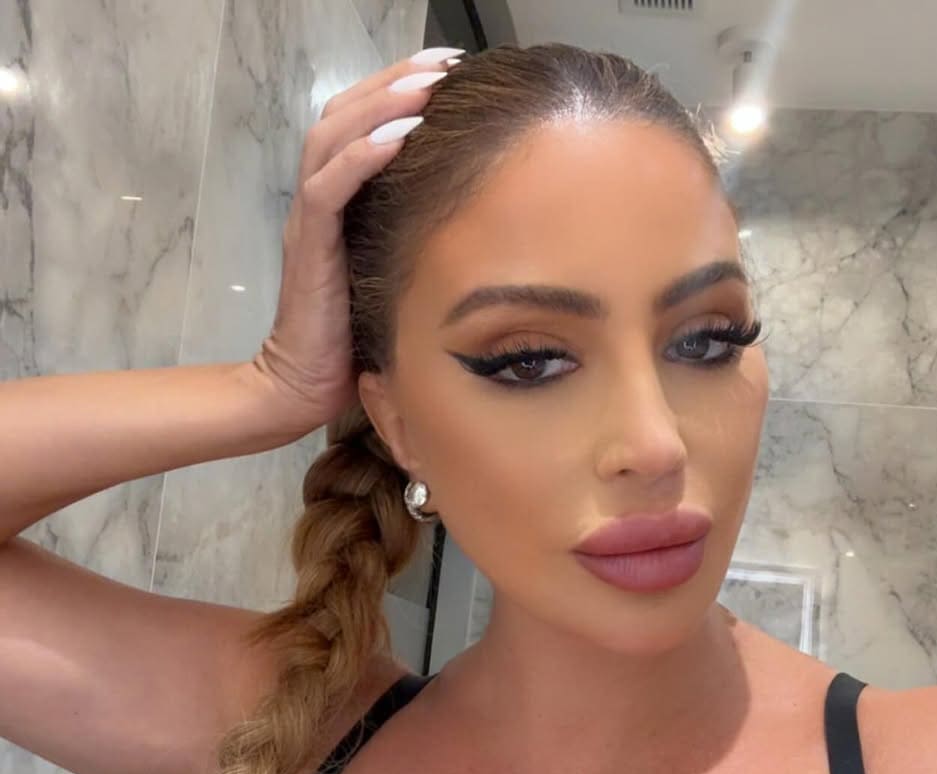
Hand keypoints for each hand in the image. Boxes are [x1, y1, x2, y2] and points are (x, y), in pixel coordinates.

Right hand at [252, 48, 460, 434]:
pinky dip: (362, 157)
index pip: (362, 125)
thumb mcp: (393, 280)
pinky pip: (329, 188)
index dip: (401, 91)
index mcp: (338, 204)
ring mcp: (309, 222)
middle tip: (447, 62)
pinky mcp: (308, 248)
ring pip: (334, 137)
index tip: (453, 71)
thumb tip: (477, 225)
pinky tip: (398, 137)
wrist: (301, 388)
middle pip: (346, 113)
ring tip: (428, 86)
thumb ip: (414, 243)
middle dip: (397, 80)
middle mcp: (319, 202)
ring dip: (382, 106)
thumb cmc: (351, 343)